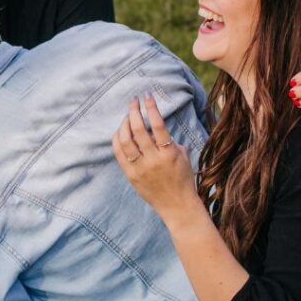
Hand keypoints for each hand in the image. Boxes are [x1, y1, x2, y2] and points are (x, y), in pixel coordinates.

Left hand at [114, 95, 199, 222]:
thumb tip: (155, 126)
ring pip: (125, 140)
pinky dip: (117, 139)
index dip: (151, 107)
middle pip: (138, 129)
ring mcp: (140, 168)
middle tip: (134, 101)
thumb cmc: (183, 178)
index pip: (158, 125)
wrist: (177, 205)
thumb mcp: (183, 156)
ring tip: (127, 116)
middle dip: (134, 111)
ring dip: (124, 124)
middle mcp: (154, 159)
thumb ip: (170, 140)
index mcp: (169, 153)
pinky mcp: (131, 175)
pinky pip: (119, 153)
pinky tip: (120, 132)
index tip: (147, 95)